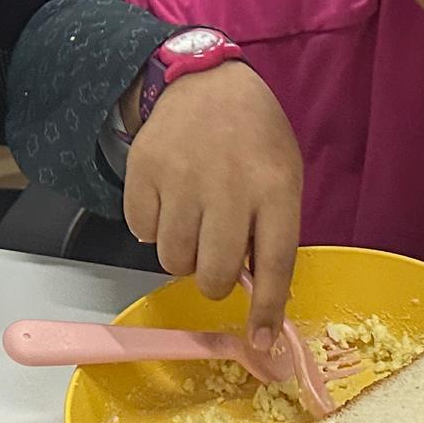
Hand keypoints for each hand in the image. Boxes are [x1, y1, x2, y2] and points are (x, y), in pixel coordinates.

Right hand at [124, 62, 302, 343]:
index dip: (268, 310)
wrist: (206, 82)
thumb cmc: (253, 137)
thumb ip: (273, 230)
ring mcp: (182, 178)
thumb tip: (257, 295)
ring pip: (174, 261)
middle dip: (215, 280)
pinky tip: (170, 200)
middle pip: (216, 275)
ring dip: (183, 256)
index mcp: (275, 187)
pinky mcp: (143, 172)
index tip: (262, 340)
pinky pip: (142, 232)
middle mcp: (228, 185)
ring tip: (193, 225)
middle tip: (216, 260)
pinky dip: (154, 227)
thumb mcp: (282, 175)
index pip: (275, 264)